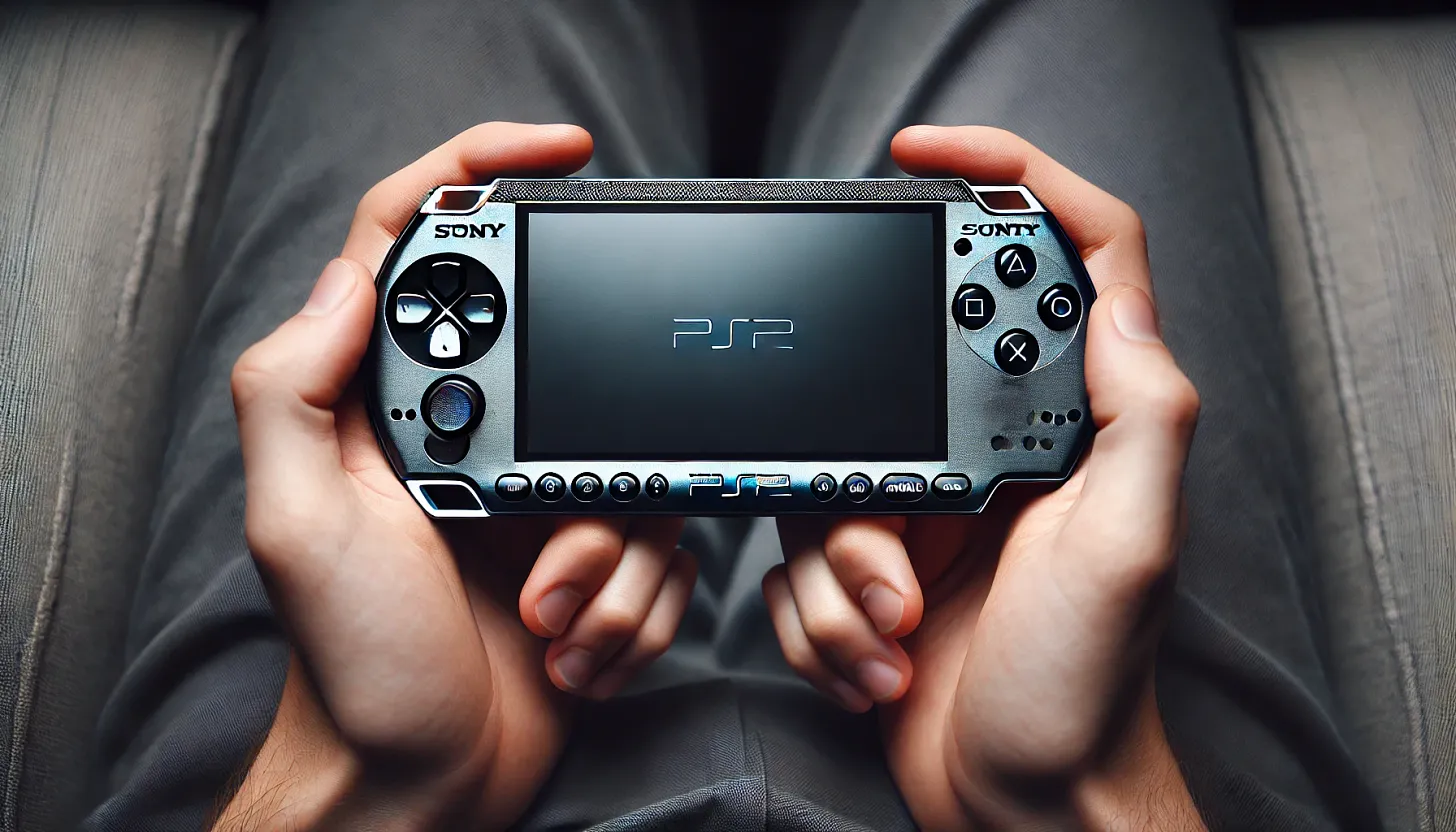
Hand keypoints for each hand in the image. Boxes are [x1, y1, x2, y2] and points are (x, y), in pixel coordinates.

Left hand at [214, 123, 696, 830]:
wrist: (425, 778)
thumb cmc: (355, 665)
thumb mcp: (296, 526)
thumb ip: (292, 390)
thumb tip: (350, 276)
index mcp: (386, 405)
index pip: (422, 246)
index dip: (486, 166)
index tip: (569, 149)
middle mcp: (469, 432)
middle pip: (571, 359)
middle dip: (586, 465)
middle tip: (552, 536)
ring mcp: (542, 493)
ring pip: (637, 465)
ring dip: (608, 561)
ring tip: (544, 616)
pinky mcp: (599, 550)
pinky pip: (667, 541)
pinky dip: (633, 603)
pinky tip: (570, 642)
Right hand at [764, 126, 1204, 829]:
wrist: (1016, 804)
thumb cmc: (1082, 690)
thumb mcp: (1127, 546)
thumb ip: (1139, 411)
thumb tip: (1113, 294)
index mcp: (1069, 426)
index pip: (1061, 258)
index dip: (1002, 175)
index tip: (920, 154)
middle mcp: (993, 452)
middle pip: (891, 376)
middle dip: (870, 491)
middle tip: (902, 559)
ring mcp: (922, 510)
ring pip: (822, 479)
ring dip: (843, 574)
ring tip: (898, 634)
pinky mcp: (866, 566)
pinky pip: (795, 552)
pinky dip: (821, 616)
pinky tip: (876, 661)